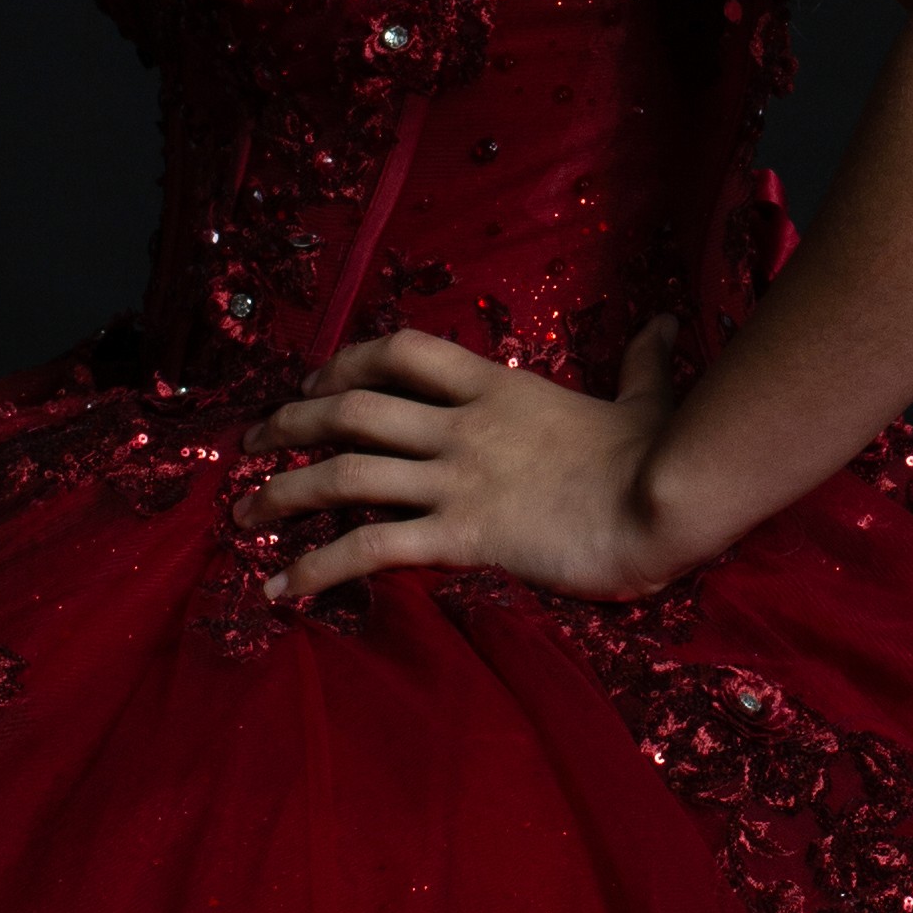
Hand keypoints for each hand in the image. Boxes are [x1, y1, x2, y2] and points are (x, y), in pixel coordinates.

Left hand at [242, 319, 688, 605]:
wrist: (668, 499)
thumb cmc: (662, 454)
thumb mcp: (648, 397)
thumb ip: (643, 362)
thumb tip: (665, 323)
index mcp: (497, 388)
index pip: (400, 353)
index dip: (346, 362)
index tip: (314, 383)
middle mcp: (462, 427)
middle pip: (352, 411)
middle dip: (292, 424)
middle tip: (254, 443)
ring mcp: (457, 480)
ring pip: (345, 475)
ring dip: (283, 492)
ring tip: (244, 515)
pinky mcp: (461, 535)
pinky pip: (370, 549)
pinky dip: (315, 568)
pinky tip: (280, 589)